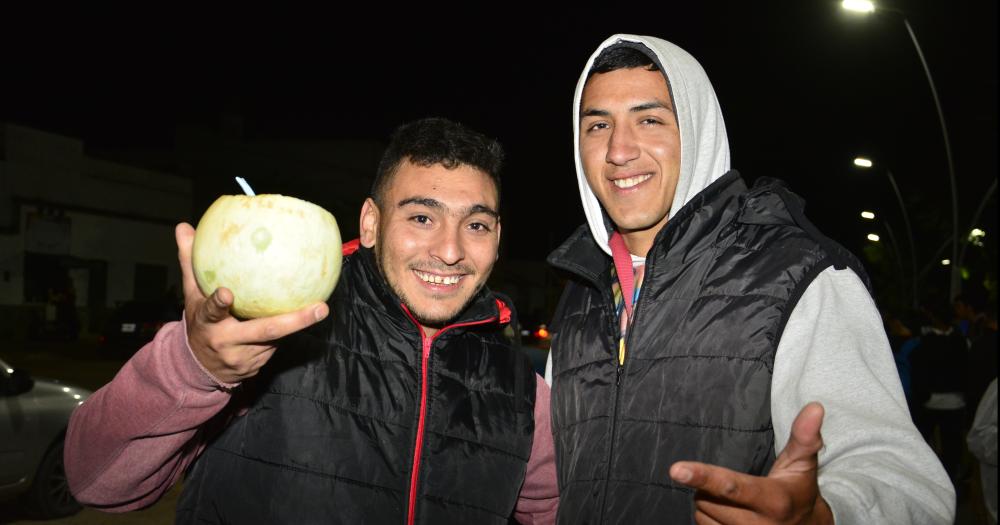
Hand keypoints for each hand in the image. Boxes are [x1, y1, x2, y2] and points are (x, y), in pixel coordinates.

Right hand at [175, 223, 328, 383]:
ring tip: (319, 308)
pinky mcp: (257, 366)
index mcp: (208, 324)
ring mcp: (245, 357)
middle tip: (320, 308)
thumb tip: (184, 227)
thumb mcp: (192, 296)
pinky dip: (289, 331)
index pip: (210, 312)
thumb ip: (191, 263)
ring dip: (295, 323)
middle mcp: (227, 342)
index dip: (218, 304)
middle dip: (295, 321)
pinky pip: (278, 344)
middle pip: (264, 331)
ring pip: (276, 337)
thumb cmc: (200, 322)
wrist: (200, 368)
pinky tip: (303, 318)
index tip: (226, 293)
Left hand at [669, 402, 833, 524]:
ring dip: (707, 503)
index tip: (676, 470)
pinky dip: (707, 519)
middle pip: (707, 499)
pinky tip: (726, 515)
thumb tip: (815, 407)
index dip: (703, 476)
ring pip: (701, 515)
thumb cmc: (798, 490)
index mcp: (774, 501)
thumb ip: (805, 436)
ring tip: (732, 500)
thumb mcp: (804, 464)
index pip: (731, 487)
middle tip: (730, 483)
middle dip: (708, 486)